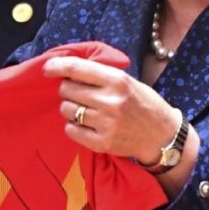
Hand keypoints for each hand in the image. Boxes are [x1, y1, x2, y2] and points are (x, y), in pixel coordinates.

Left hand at [43, 55, 197, 195]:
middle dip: (68, 90)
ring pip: (66, 110)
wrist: (161, 135)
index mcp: (117, 80)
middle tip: (79, 94)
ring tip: (84, 109)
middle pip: (66, 90)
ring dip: (69, 108)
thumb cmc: (142, 103)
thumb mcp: (127, 81)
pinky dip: (73, 126)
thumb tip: (66, 69)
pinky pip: (70, 130)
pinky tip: (85, 124)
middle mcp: (110, 101)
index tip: (47, 69)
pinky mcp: (102, 143)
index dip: (57, 66)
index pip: (77, 69)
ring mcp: (105, 123)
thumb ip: (100, 75)